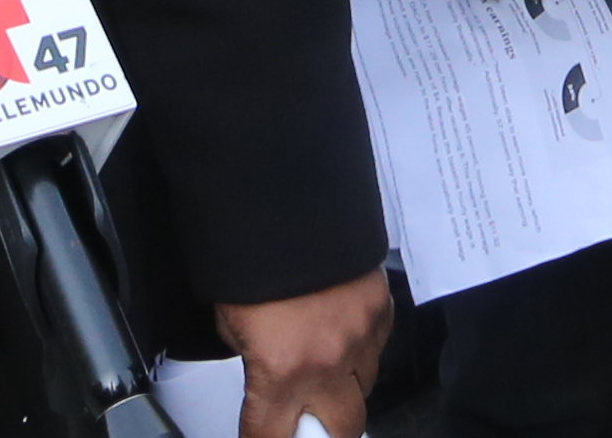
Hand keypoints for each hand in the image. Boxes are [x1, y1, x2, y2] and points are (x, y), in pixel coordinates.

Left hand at [220, 268, 395, 437]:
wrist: (286, 198)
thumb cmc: (251, 252)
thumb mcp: (231, 319)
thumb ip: (253, 358)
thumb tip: (265, 375)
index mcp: (281, 369)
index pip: (273, 436)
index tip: (263, 435)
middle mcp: (327, 361)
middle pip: (341, 430)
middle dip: (323, 430)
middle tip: (307, 417)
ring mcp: (361, 336)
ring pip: (364, 387)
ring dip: (343, 384)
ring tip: (322, 358)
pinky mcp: (381, 308)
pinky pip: (377, 346)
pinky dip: (361, 346)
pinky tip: (340, 326)